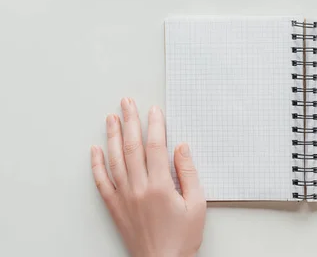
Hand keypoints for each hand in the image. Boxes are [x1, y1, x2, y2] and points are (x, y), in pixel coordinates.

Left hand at [91, 98, 205, 256]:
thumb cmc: (182, 237)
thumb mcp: (196, 205)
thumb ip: (188, 174)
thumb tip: (181, 149)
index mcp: (160, 187)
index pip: (155, 147)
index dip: (155, 126)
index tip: (154, 111)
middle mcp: (138, 189)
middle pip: (132, 148)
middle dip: (130, 122)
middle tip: (127, 103)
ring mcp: (124, 198)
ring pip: (115, 161)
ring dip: (113, 137)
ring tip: (111, 119)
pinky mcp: (116, 208)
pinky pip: (102, 183)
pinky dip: (97, 165)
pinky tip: (95, 151)